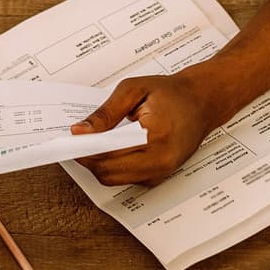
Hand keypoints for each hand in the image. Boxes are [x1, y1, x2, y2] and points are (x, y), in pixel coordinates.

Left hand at [70, 73, 219, 186]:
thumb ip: (105, 113)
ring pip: (114, 179)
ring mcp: (161, 173)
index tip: (68, 139)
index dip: (84, 149)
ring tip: (91, 141)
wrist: (202, 102)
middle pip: (108, 172)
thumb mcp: (133, 90)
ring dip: (98, 163)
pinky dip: (112, 165)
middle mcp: (160, 162)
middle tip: (76, 140)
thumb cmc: (171, 93)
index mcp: (155, 138)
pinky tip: (108, 147)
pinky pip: (125, 178)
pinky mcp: (159, 177)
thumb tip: (80, 131)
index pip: (108, 154)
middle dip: (87, 158)